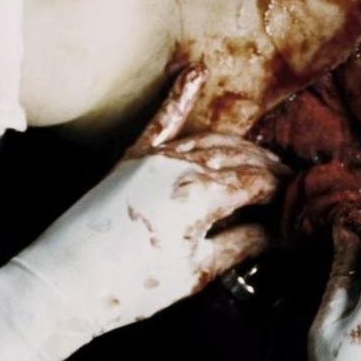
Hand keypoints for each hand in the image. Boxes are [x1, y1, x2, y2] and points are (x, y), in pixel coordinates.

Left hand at [0, 68, 287, 360]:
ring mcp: (154, 157)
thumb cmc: (131, 286)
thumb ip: (242, 244)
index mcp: (202, 194)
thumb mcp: (197, 273)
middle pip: (241, 157)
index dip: (283, 193)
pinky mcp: (130, 158)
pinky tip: (196, 74)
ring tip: (262, 157)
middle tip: (288, 183)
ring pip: (211, 139)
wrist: (63, 282)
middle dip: (270, 168)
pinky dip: (180, 96)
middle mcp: (181, 165)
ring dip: (242, 145)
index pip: (259, 183)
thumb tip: (277, 232)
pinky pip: (162, 120)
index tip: (296, 203)